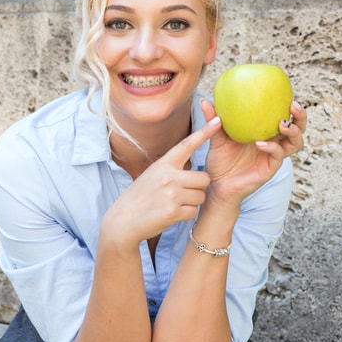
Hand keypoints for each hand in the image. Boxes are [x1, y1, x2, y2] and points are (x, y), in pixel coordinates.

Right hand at [101, 117, 223, 248]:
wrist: (123, 221)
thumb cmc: (139, 197)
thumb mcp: (152, 175)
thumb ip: (171, 170)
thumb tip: (193, 170)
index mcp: (163, 164)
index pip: (187, 145)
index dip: (204, 132)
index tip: (218, 121)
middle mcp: (168, 176)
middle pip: (204, 178)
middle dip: (198, 187)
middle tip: (182, 193)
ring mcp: (171, 194)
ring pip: (201, 196)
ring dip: (192, 202)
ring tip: (173, 204)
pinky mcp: (174, 212)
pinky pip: (194, 211)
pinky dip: (186, 214)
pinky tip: (171, 214)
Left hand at [201, 98, 306, 206]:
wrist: (216, 184)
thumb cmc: (219, 160)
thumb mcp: (216, 137)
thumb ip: (213, 119)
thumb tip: (204, 100)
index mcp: (264, 132)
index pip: (283, 116)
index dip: (290, 106)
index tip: (288, 92)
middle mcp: (273, 143)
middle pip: (297, 129)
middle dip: (300, 117)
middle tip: (293, 106)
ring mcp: (273, 156)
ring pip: (295, 143)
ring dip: (293, 132)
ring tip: (282, 124)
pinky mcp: (270, 168)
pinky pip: (277, 156)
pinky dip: (272, 148)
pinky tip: (260, 143)